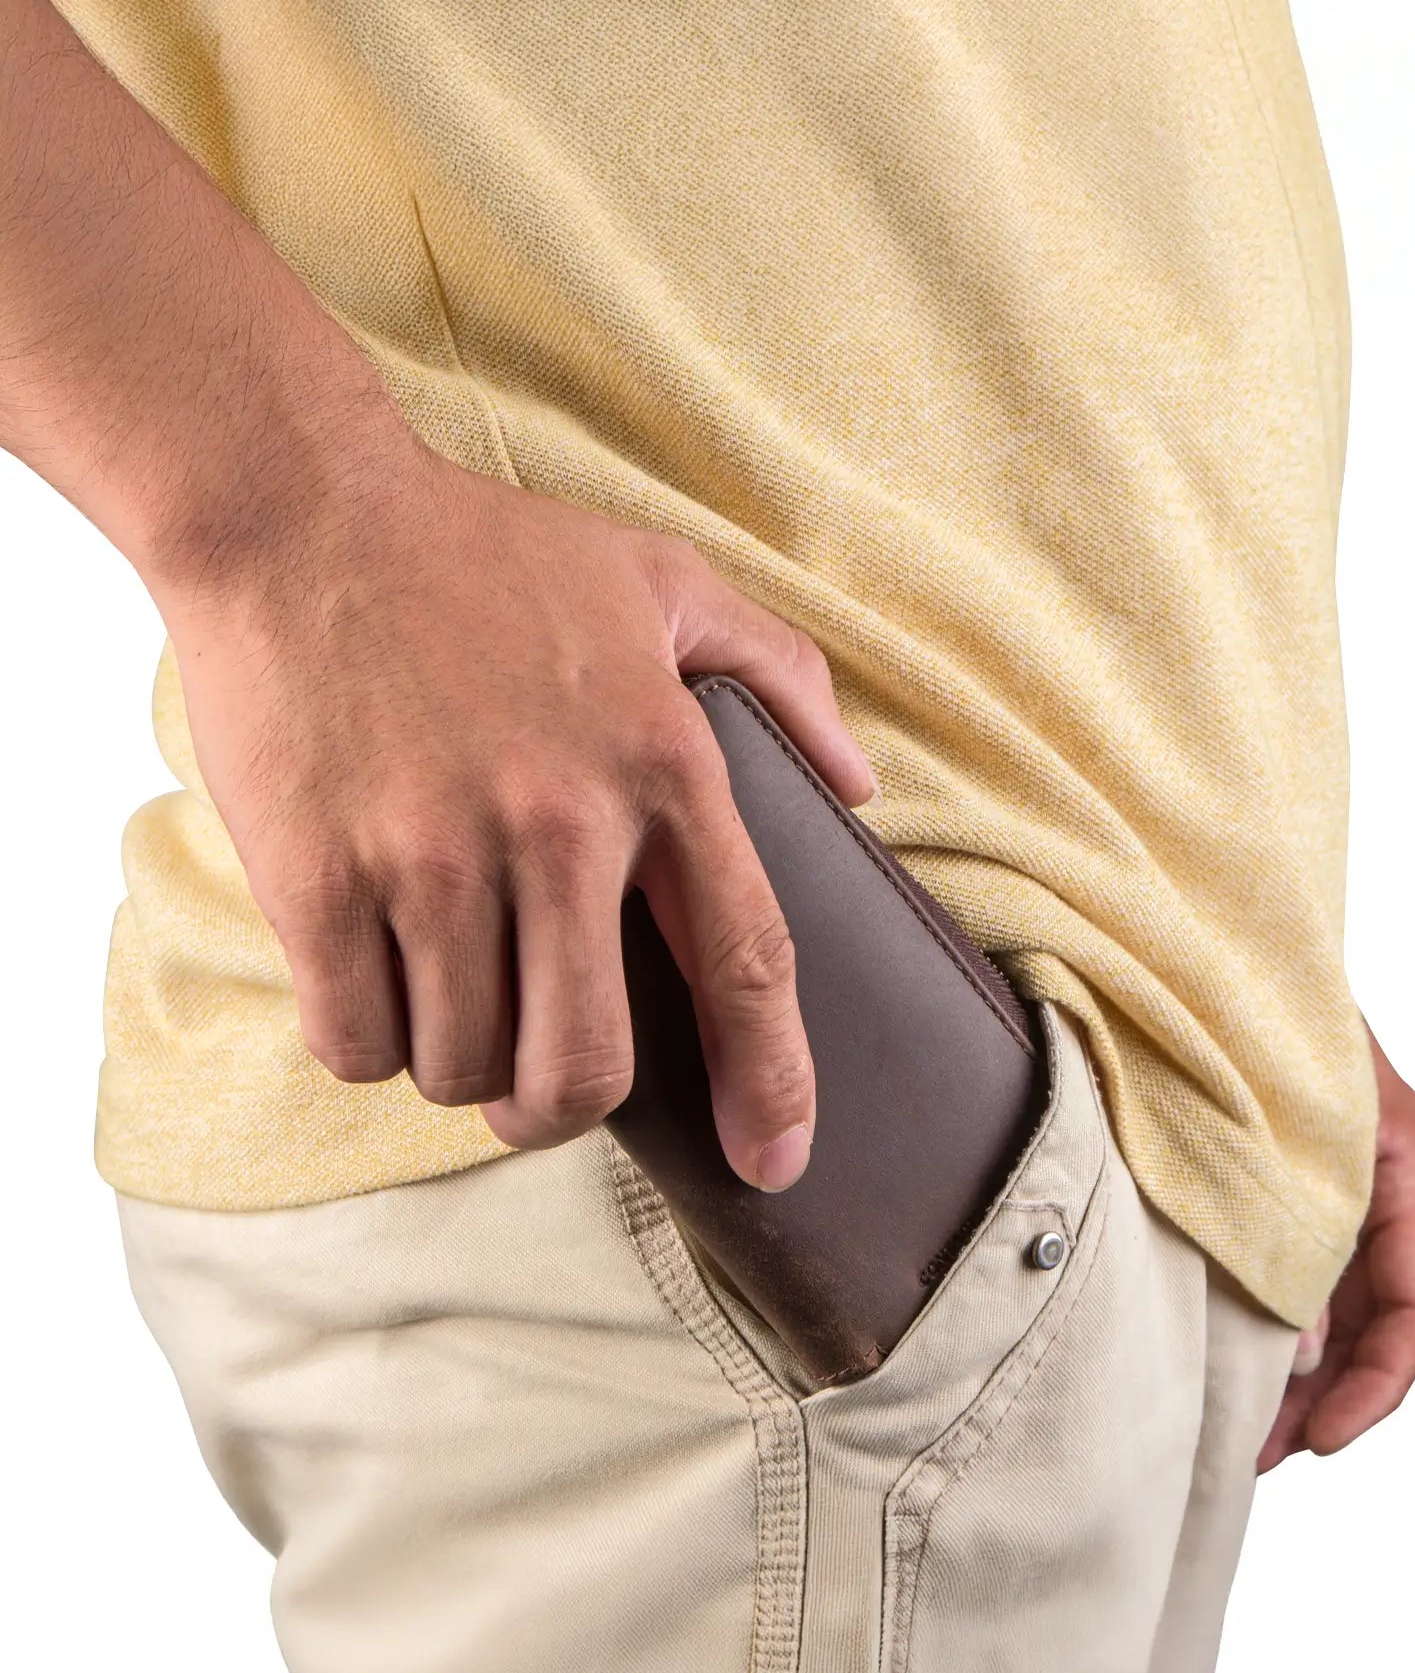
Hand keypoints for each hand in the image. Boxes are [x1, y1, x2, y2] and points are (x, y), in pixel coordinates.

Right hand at [163, 436, 876, 1190]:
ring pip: (461, 1065)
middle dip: (560, 1112)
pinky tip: (367, 981)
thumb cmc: (485, 555)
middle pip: (587, 1067)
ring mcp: (433, 856)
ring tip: (442, 991)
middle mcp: (559, 825)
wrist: (298, 511)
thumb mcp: (661, 581)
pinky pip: (355, 1040)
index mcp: (661, 765)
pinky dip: (365, 1040)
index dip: (772, 1081)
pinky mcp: (320, 877)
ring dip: (455, 1063)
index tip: (777, 1161)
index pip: (745, 963)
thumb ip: (780, 675)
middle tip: (536, 1093)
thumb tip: (859, 785)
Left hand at [1258, 1025, 1414, 1470]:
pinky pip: (1284, 1276)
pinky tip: (1219, 1367)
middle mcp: (1374, 1184)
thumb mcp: (1287, 1130)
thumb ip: (1294, 1238)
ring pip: (1326, 1309)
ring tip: (1235, 1433)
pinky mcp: (1274, 1188)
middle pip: (1371, 1322)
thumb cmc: (1248, 1010)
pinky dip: (1260, 1329)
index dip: (1378, 1385)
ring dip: (1288, 1376)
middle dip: (1323, 1399)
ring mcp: (1326, 1188)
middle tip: (1257, 1454)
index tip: (1321, 1439)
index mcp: (1402, 1162)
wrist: (1196, 944)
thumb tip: (1290, 1357)